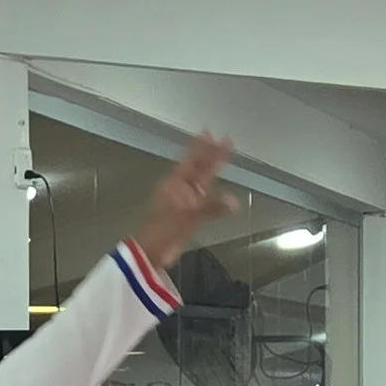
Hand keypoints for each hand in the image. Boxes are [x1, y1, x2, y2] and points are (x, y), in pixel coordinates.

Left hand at [132, 131, 234, 271]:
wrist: (151, 253)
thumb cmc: (163, 230)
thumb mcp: (187, 217)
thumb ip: (211, 208)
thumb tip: (235, 200)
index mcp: (176, 184)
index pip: (192, 161)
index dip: (202, 147)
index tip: (210, 133)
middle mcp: (181, 189)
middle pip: (199, 168)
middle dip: (212, 154)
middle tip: (225, 139)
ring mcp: (184, 202)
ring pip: (202, 182)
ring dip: (213, 171)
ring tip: (224, 157)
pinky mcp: (188, 215)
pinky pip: (204, 201)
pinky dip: (215, 197)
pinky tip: (225, 195)